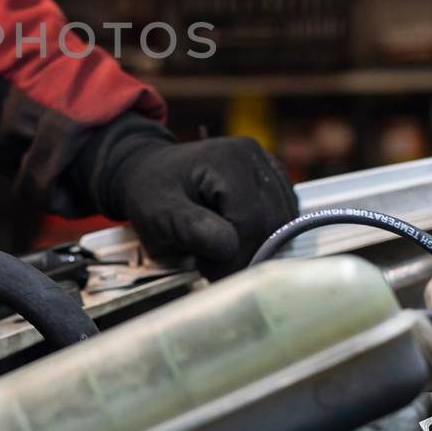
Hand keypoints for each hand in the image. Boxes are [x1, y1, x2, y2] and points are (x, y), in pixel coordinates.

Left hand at [104, 136, 298, 277]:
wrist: (148, 171)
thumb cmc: (150, 193)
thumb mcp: (159, 214)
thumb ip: (192, 229)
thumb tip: (229, 247)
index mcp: (226, 160)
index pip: (249, 220)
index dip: (235, 256)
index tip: (211, 274)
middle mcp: (252, 156)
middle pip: (271, 221)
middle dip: (248, 253)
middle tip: (218, 270)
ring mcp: (265, 164)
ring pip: (283, 220)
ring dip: (258, 245)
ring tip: (224, 255)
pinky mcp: (271, 177)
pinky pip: (283, 214)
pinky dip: (267, 233)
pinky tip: (239, 240)